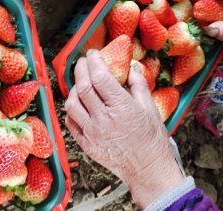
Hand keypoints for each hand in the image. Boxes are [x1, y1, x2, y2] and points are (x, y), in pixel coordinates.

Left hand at [64, 51, 183, 207]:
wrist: (146, 168)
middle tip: (83, 62)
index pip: (100, 77)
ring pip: (72, 104)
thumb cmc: (151, 139)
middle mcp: (104, 119)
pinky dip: (71, 110)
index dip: (94, 62)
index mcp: (121, 107)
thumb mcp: (150, 108)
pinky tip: (78, 105)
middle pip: (83, 87)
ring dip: (73, 89)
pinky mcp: (86, 144)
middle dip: (81, 69)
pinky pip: (71, 123)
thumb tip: (131, 67)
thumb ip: (139, 85)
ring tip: (79, 83)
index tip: (93, 54)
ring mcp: (92, 132)